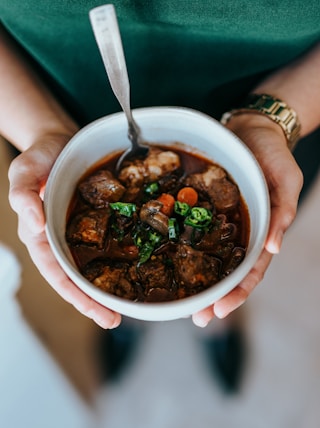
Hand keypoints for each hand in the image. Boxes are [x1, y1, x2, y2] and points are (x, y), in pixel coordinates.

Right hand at [8, 134, 121, 328]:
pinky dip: (113, 261)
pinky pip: (101, 245)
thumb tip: (34, 224)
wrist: (58, 141)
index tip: (97, 313)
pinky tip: (131, 270)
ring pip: (88, 267)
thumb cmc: (39, 157)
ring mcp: (74, 233)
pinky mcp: (90, 223)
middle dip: (92, 302)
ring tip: (125, 306)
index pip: (57, 273)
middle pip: (74, 278)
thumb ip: (22, 194)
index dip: (75, 296)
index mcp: (40, 235)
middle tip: (115, 320)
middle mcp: (57, 239)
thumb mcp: (24, 170)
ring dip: (104, 288)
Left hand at [192, 114, 302, 326]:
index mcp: (262, 229)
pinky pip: (194, 231)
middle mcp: (241, 231)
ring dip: (199, 281)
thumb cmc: (273, 154)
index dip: (237, 292)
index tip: (219, 311)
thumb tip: (274, 248)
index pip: (251, 270)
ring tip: (182, 302)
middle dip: (215, 297)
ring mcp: (223, 222)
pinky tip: (170, 261)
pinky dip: (185, 248)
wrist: (251, 129)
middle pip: (228, 272)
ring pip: (211, 257)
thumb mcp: (288, 179)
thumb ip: (284, 211)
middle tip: (196, 318)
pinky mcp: (205, 208)